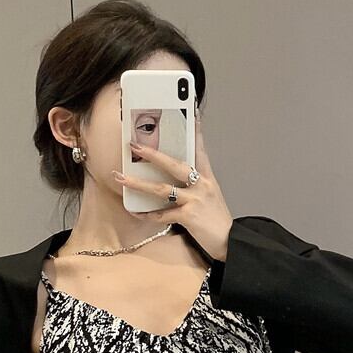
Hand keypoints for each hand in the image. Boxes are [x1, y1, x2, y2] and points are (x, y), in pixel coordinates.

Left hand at [112, 112, 232, 262]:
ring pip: (162, 188)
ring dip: (138, 183)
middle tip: (134, 145)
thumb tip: (176, 179)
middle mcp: (202, 185)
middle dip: (152, 154)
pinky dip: (148, 214)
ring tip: (121, 178)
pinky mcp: (189, 217)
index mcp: (207, 178)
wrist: (230, 242)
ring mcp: (195, 200)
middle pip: (174, 164)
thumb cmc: (217, 220)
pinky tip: (136, 212)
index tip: (189, 110)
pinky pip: (163, 214)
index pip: (199, 149)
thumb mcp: (211, 196)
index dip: (194, 130)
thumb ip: (196, 185)